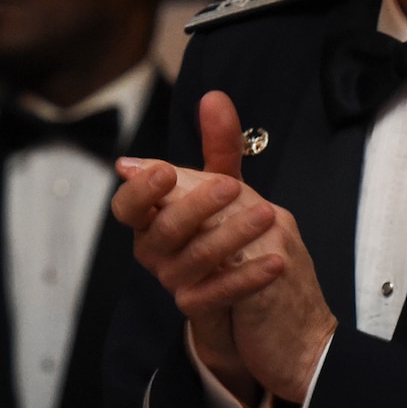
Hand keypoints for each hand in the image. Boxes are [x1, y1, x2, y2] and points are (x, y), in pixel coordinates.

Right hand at [115, 92, 282, 402]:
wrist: (250, 302)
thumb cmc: (227, 235)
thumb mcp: (226, 188)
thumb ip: (219, 147)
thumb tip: (213, 97)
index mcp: (153, 220)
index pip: (129, 207)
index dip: (141, 191)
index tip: (165, 171)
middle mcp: (156, 252)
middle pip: (163, 230)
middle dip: (195, 206)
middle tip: (231, 185)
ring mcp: (175, 283)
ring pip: (193, 260)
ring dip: (231, 235)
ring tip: (269, 215)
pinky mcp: (200, 310)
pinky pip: (218, 293)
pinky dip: (247, 277)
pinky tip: (277, 262)